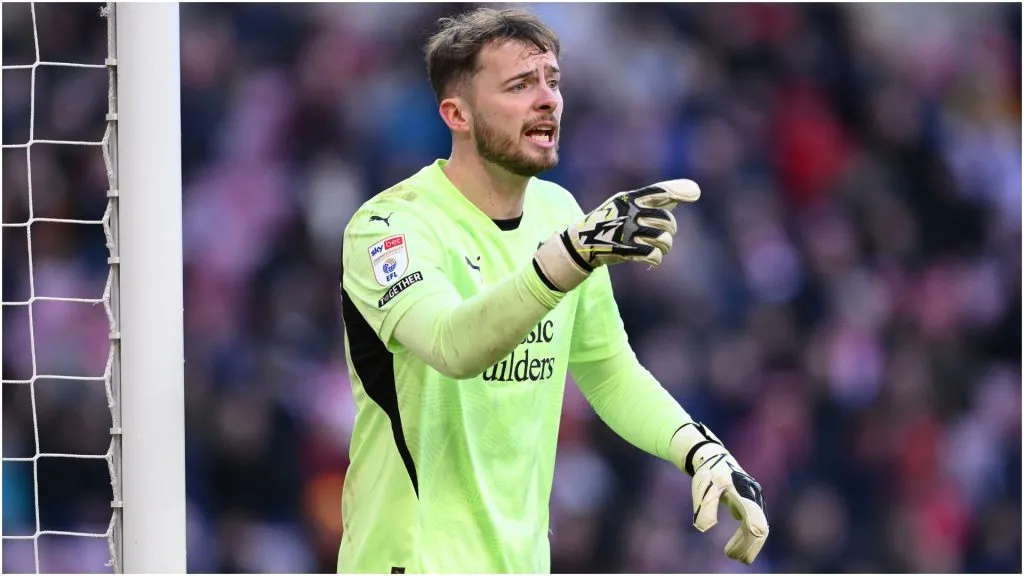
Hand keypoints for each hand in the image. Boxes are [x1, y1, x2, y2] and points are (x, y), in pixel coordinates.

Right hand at [533, 179, 699, 291]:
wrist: (583, 241)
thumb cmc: (610, 218)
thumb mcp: (626, 203)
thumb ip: (653, 199)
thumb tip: (685, 194)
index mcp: (631, 199)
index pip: (658, 192)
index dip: (678, 191)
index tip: (695, 193)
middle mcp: (630, 213)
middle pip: (667, 221)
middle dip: (670, 229)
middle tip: (664, 233)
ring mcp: (627, 232)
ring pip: (663, 239)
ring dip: (665, 246)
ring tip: (659, 247)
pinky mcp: (625, 250)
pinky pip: (652, 255)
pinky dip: (655, 258)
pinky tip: (651, 258)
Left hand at [671, 422, 768, 564]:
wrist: (712, 456)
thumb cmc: (708, 473)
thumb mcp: (704, 490)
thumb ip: (705, 509)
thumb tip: (706, 529)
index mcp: (744, 494)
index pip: (755, 524)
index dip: (748, 543)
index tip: (731, 555)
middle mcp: (754, 497)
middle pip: (759, 529)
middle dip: (747, 547)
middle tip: (730, 557)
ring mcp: (754, 499)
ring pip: (757, 527)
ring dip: (746, 543)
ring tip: (729, 553)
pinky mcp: (750, 501)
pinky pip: (753, 522)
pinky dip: (745, 536)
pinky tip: (735, 543)